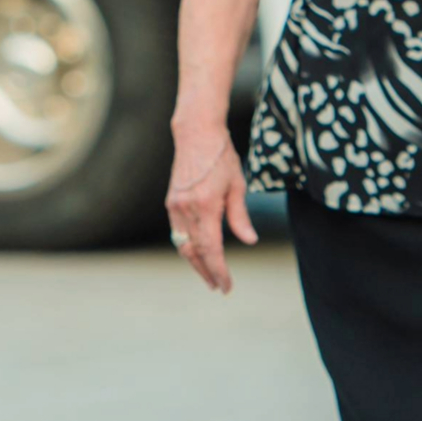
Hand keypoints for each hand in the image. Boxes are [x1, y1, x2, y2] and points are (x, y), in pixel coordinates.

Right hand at [166, 121, 255, 294]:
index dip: (219, 270)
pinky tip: (199, 252)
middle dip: (206, 272)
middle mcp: (186, 208)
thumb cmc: (221, 157)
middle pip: (194, 252)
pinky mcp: (171, 201)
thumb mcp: (238, 186)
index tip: (227, 286)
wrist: (196, 133)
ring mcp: (175, 205)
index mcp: (205, 205)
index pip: (211, 249)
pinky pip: (178, 231)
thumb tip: (249, 241)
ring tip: (210, 275)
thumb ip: (240, 216)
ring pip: (182, 244)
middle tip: (219, 287)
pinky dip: (188, 246)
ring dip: (195, 262)